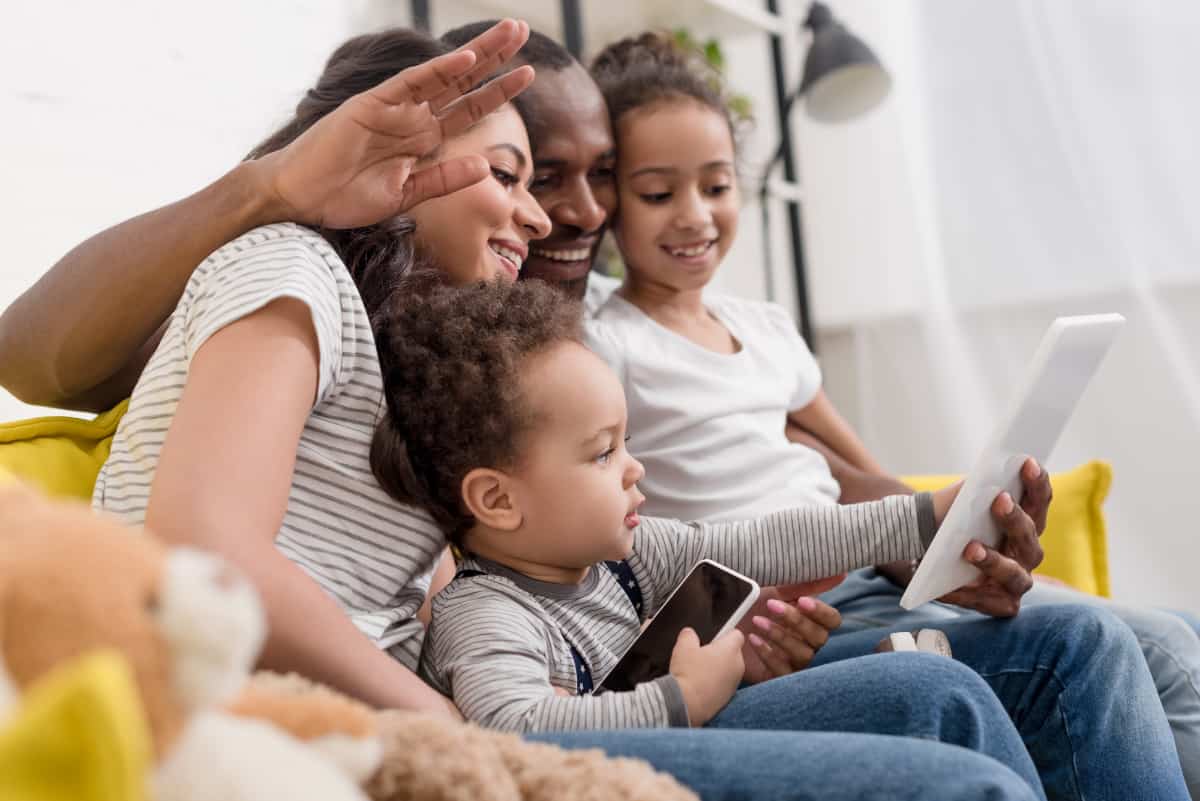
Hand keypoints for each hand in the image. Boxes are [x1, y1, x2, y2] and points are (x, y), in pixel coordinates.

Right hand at [251, 19, 534, 228]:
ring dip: (479, 55)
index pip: (468, 109)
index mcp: (422, 138)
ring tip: (510, 32)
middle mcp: (413, 117)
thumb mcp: (408, 195)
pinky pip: (411, 85)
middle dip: (496, 59)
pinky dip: (438, 71)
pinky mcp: (372, 106)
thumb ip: (445, 180)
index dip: (498, 92)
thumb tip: (487, 168)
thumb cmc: (347, 198)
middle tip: (524, 32)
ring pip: (445, 75)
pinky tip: (467, 59)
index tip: (527, 74)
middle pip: (463, 83)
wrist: (302, 200)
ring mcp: (394, 108)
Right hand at [670, 628, 744, 726]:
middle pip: (733, 653)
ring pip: (730, 670)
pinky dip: (716, 684)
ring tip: (700, 672)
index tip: (715, 638)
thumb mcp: (683, 646)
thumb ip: (689, 635)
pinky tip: (701, 686)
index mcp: (730, 649)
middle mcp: (738, 665)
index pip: (737, 635)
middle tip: (702, 655)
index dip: (725, 635)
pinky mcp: (729, 697)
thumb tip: (689, 634)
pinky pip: (725, 685)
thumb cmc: (688, 675)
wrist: (688, 704)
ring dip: (719, 669)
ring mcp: (735, 683)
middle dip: (720, 653)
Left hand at [739, 577, 844, 682]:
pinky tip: (753, 639)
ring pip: (803, 654)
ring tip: (757, 621)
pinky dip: (768, 654)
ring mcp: (794, 661)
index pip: (833, 620)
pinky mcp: (777, 675)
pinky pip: (783, 671)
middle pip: (819, 637)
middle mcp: (808, 642)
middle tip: (772, 605)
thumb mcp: (777, 590)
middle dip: (796, 620)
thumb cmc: (754, 604)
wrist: (722, 622)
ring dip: (780, 636)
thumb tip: (840, 574)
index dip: (821, 612)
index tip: (801, 600)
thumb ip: (805, 584)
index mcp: (811, 620)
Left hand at [937, 458, 1048, 616]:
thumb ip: (974, 491)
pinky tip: (948, 587)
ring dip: (994, 561)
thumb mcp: (960, 503)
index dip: (1037, 483)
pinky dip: (965, 593)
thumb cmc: (952, 522)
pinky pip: (987, 600)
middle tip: (998, 499)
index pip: (1039, 500)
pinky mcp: (1001, 604)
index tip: (1026, 462)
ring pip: (1014, 574)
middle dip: (1015, 518)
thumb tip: (983, 480)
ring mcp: (1017, 580)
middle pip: (1029, 536)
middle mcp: (1027, 552)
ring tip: (970, 549)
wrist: (926, 551)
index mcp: (1026, 521)